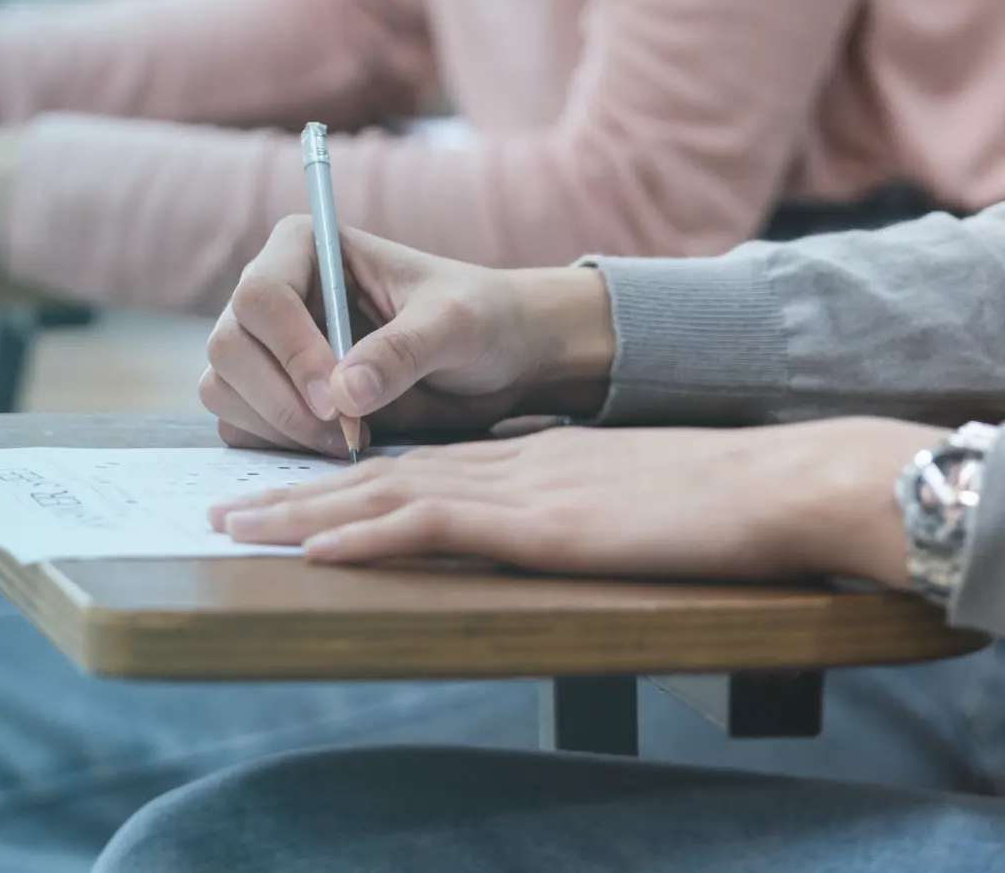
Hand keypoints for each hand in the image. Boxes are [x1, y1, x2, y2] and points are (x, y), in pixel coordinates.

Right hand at [200, 217, 615, 457]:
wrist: (493, 361)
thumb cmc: (478, 319)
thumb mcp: (455, 325)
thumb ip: (404, 350)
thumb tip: (346, 394)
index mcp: (305, 247)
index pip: (261, 295)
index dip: (291, 351)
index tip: (339, 400)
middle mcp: (274, 293)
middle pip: (228, 346)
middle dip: (280, 399)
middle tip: (343, 433)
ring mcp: (265, 347)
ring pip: (223, 389)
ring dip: (278, 427)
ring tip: (349, 439)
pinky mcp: (270, 395)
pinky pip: (240, 426)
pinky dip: (277, 446)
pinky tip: (335, 445)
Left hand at [210, 418, 944, 587]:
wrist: (778, 481)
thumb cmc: (722, 499)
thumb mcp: (629, 497)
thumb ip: (580, 504)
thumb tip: (548, 522)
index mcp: (529, 458)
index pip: (417, 466)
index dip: (345, 478)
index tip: (291, 494)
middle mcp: (508, 463)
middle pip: (380, 473)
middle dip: (296, 491)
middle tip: (226, 507)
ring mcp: (519, 488)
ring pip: (384, 494)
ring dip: (303, 511)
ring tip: (237, 525)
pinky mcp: (536, 522)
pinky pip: (429, 526)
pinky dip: (364, 535)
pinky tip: (316, 546)